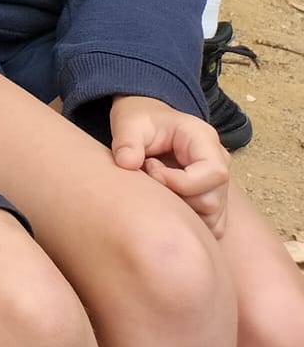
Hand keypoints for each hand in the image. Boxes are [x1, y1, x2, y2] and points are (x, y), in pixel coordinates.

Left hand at [109, 94, 230, 237]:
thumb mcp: (129, 123)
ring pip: (212, 218)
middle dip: (175, 197)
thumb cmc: (141, 121)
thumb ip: (126, 141)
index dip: (181, 182)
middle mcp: (220, 164)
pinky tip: (164, 202)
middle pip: (212, 201)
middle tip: (150, 175)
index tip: (151, 169)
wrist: (148, 122)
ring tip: (157, 187)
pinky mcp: (213, 201)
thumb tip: (126, 164)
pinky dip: (186, 222)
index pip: (214, 173)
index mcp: (205, 140)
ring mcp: (220, 185)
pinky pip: (210, 225)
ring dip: (180, 212)